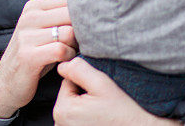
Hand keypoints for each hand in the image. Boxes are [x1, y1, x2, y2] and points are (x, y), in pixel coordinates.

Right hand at [0, 0, 76, 117]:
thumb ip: (62, 15)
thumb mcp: (44, 29)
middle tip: (81, 42)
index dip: (84, 14)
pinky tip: (65, 61)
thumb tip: (92, 8)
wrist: (6, 82)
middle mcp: (29, 17)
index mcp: (35, 6)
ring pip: (69, 33)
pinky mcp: (28, 56)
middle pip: (71, 14)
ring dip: (75, 46)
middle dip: (82, 30)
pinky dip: (69, 57)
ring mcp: (27, 36)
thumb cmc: (35, 54)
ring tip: (71, 52)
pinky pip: (61, 50)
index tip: (87, 27)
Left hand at [53, 58, 181, 125]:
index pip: (67, 82)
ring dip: (89, 105)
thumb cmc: (123, 113)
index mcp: (62, 110)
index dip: (86, 82)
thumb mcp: (101, 83)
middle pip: (71, 95)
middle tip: (104, 102)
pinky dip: (91, 116)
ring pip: (76, 106)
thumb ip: (79, 69)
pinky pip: (80, 118)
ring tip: (105, 111)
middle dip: (86, 94)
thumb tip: (63, 65)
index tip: (100, 92)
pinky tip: (104, 119)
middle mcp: (61, 123)